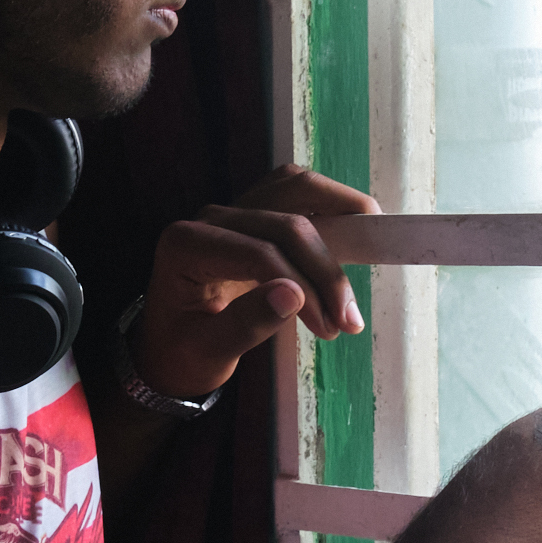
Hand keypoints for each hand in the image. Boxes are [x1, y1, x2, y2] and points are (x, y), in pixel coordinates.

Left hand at [131, 164, 379, 400]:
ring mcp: (232, 210)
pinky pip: (295, 192)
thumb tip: (293, 295)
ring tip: (373, 243)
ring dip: (340, 214)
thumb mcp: (208, 353)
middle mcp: (209, 217)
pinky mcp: (252, 211)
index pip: (260, 253)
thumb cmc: (183, 355)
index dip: (304, 287)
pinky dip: (329, 205)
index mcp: (186, 246)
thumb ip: (246, 324)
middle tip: (350, 318)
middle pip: (284, 220)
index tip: (331, 329)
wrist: (168, 349)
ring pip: (295, 187)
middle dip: (326, 268)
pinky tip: (353, 232)